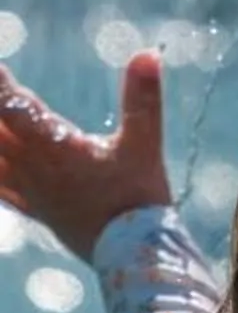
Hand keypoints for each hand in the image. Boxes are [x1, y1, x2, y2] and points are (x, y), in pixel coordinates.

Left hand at [0, 49, 170, 261]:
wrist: (138, 259)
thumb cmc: (140, 201)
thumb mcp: (144, 146)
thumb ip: (143, 99)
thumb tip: (148, 53)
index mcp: (53, 147)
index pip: (11, 103)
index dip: (0, 82)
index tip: (0, 67)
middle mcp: (34, 168)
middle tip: (2, 92)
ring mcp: (33, 192)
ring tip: (0, 126)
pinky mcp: (40, 212)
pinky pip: (1, 191)